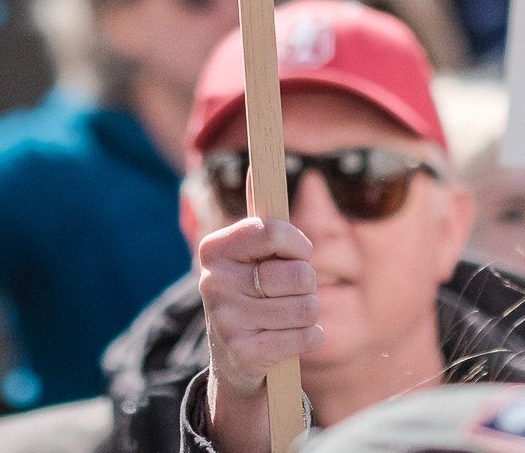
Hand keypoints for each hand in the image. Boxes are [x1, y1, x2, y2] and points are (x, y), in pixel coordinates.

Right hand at [196, 216, 319, 410]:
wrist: (232, 358)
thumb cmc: (251, 293)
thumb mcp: (249, 256)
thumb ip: (260, 217)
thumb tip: (259, 166)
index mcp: (214, 250)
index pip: (271, 232)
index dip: (297, 244)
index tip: (299, 253)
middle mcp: (214, 283)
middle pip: (299, 274)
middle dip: (307, 284)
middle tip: (289, 292)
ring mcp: (226, 321)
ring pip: (307, 307)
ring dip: (309, 313)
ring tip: (289, 316)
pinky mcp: (244, 354)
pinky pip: (306, 337)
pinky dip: (310, 338)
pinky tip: (290, 338)